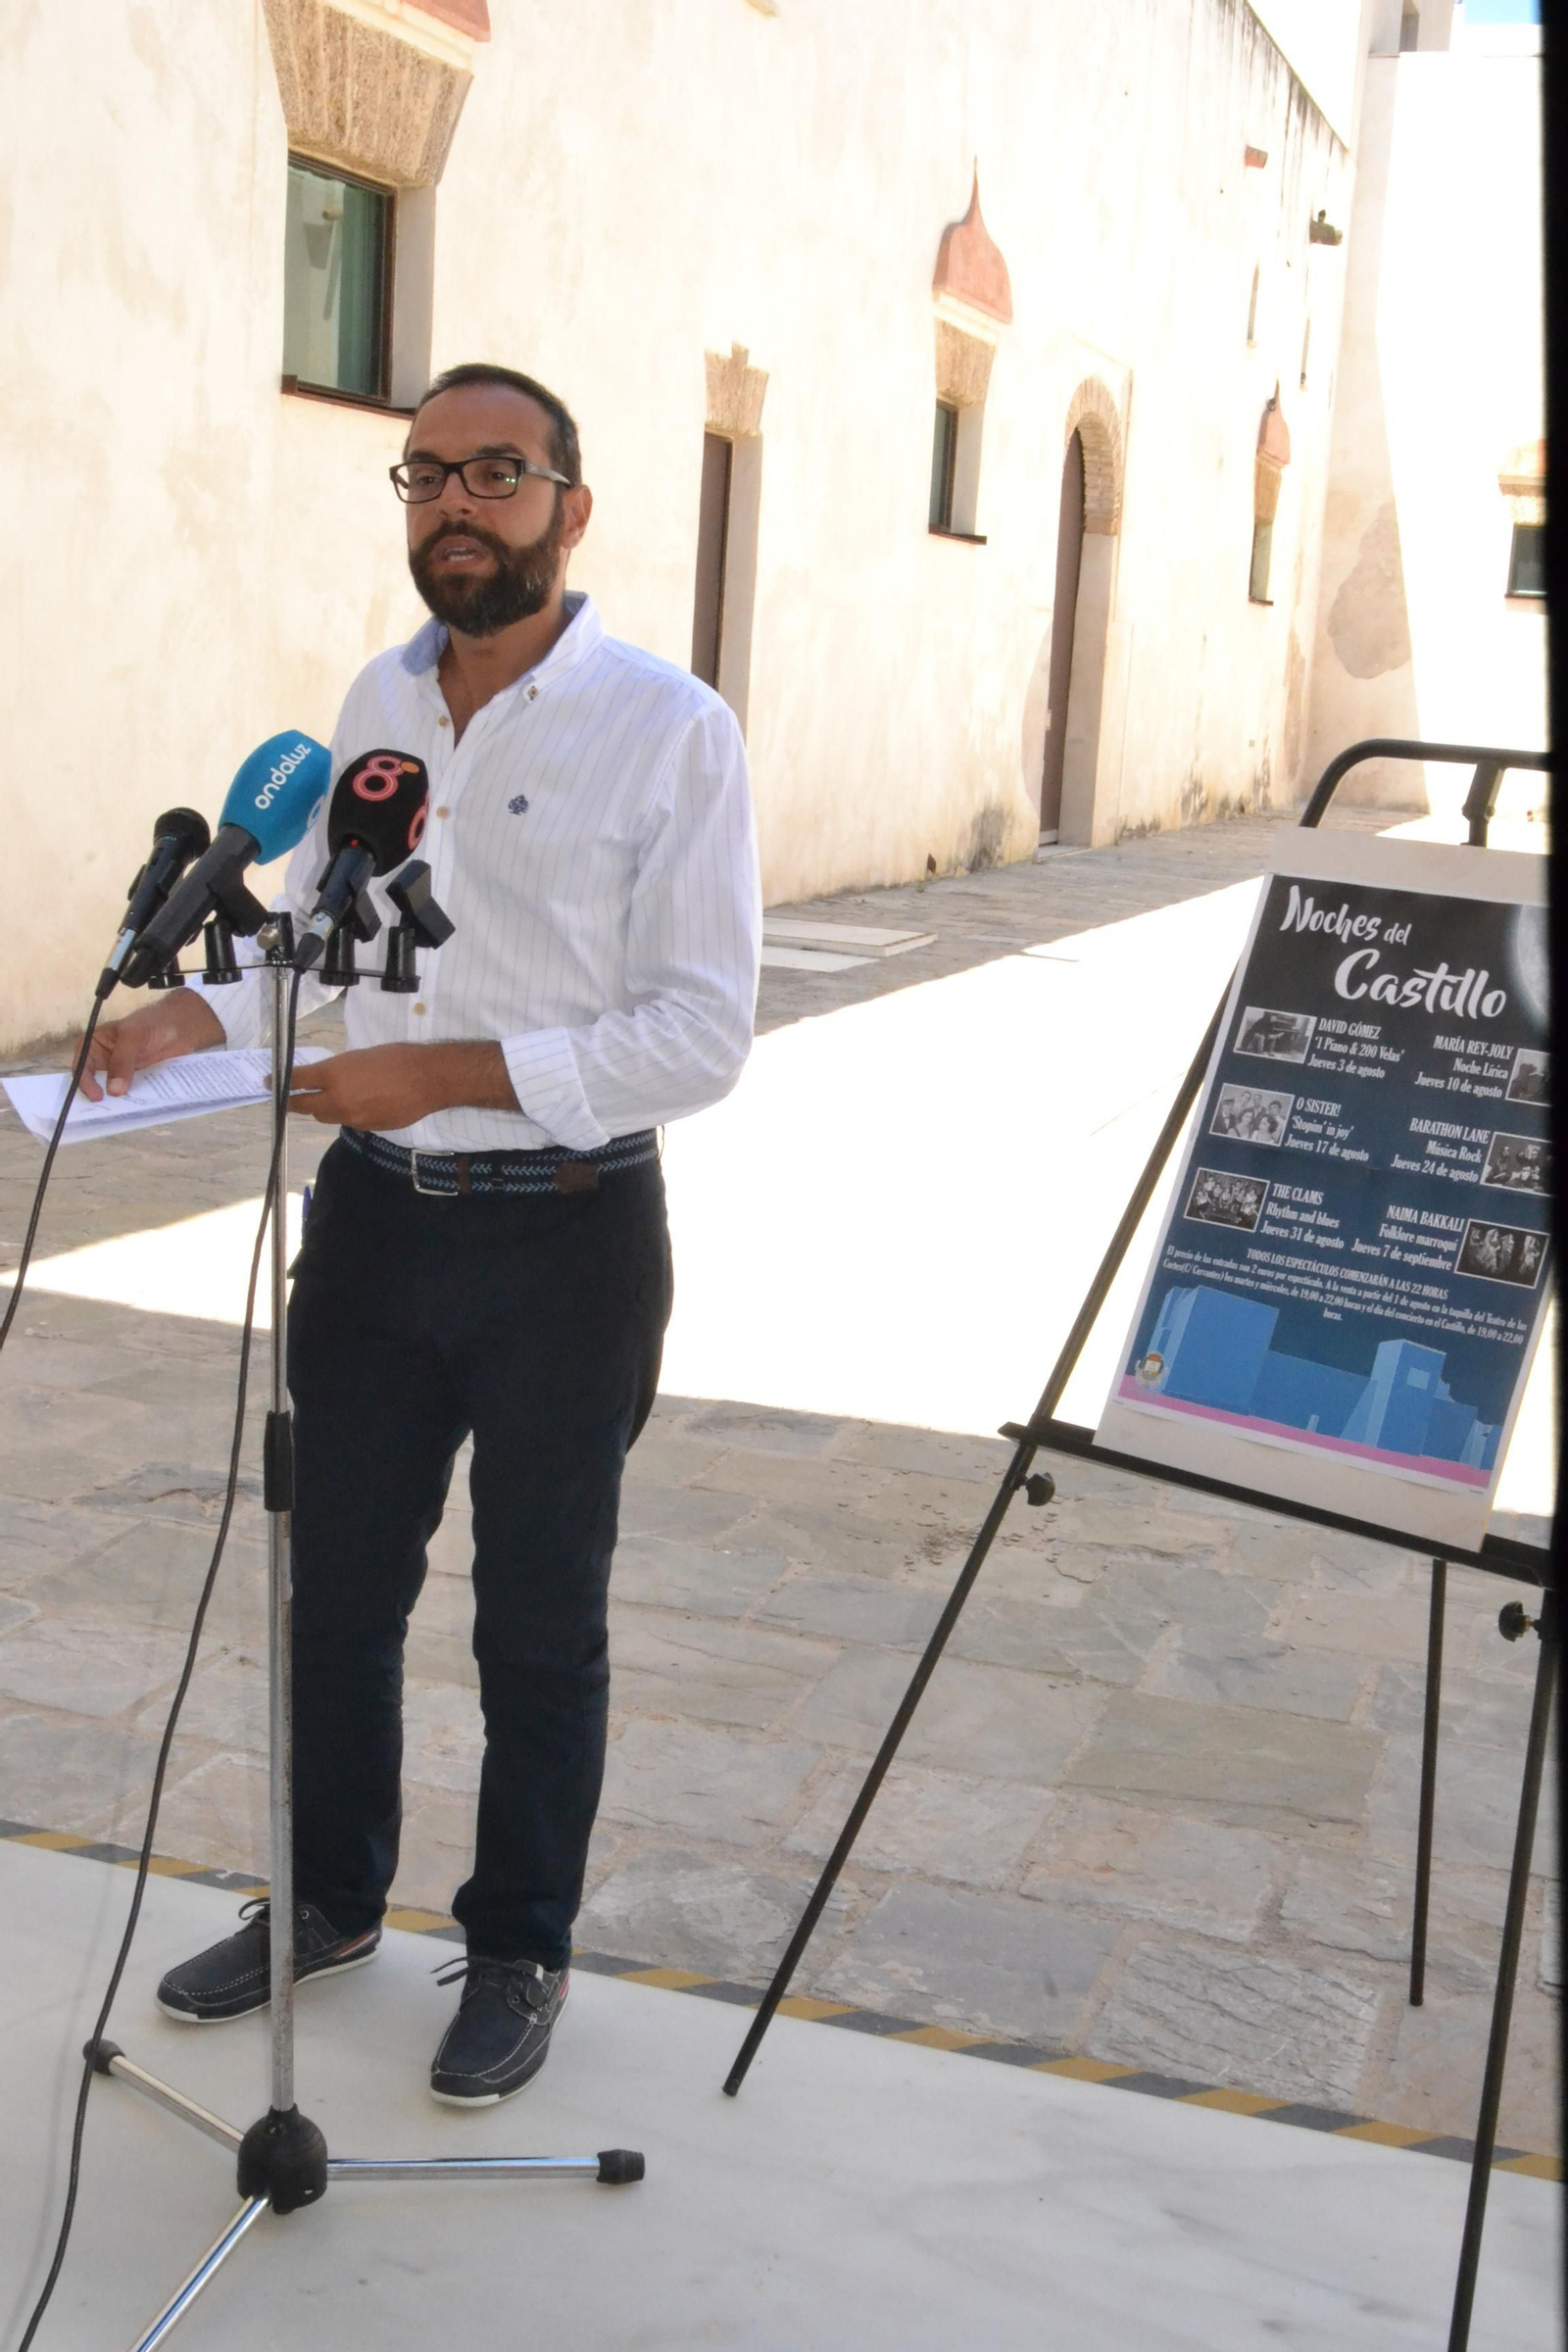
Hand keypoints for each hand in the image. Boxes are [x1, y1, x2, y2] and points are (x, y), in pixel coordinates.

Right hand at [77, 990, 225, 1101]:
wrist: (179, 1026)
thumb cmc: (151, 1023)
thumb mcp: (133, 1037)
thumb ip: (122, 1062)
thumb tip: (113, 1090)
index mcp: (93, 1045)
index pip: (81, 1066)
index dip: (85, 1082)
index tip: (97, 1097)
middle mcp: (102, 1061)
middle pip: (94, 1083)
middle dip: (99, 1097)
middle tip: (107, 1113)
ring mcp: (118, 1073)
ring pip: (112, 1092)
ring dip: (117, 1103)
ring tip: (123, 1115)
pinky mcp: (135, 1082)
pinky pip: (131, 1095)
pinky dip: (134, 1102)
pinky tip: (139, 1111)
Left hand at [287, 1041, 515, 1128]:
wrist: (429, 1079)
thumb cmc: (396, 1058)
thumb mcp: (360, 1056)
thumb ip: (338, 1070)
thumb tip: (324, 1079)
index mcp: (334, 1074)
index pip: (297, 1082)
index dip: (281, 1084)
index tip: (270, 1084)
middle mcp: (338, 1099)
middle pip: (306, 1107)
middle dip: (297, 1102)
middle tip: (292, 1097)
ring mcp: (352, 1117)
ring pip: (327, 1116)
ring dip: (324, 1108)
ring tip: (332, 1097)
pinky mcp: (368, 1128)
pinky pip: (350, 1121)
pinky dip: (349, 1113)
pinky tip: (363, 1102)